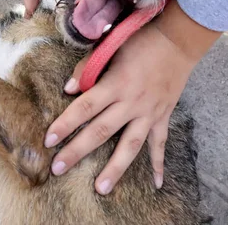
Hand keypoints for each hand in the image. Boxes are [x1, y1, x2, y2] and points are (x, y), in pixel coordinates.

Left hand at [44, 0, 221, 193]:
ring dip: (115, 168)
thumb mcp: (111, 46)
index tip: (49, 140)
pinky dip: (158, 163)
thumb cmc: (141, 40)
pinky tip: (156, 183)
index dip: (66, 123)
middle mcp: (131, 102)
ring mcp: (149, 112)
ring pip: (130, 145)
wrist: (178, 41)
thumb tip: (68, 89)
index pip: (85, 107)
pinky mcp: (163, 116)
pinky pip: (160, 143)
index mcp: (116, 83)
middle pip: (101, 131)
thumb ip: (88, 68)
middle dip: (78, 150)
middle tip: (58, 168)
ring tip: (100, 188)